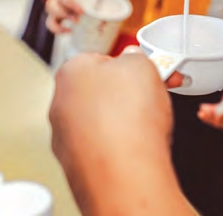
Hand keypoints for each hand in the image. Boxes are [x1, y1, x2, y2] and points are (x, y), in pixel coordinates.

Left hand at [50, 53, 194, 214]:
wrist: (126, 173)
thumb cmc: (128, 118)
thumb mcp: (142, 64)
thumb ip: (135, 55)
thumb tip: (133, 58)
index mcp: (71, 71)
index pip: (101, 58)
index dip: (129, 64)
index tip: (145, 70)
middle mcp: (62, 103)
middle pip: (102, 88)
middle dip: (128, 89)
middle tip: (153, 91)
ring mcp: (67, 135)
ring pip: (102, 116)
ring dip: (124, 115)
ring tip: (148, 119)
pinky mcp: (78, 163)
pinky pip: (103, 142)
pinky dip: (119, 140)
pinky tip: (137, 141)